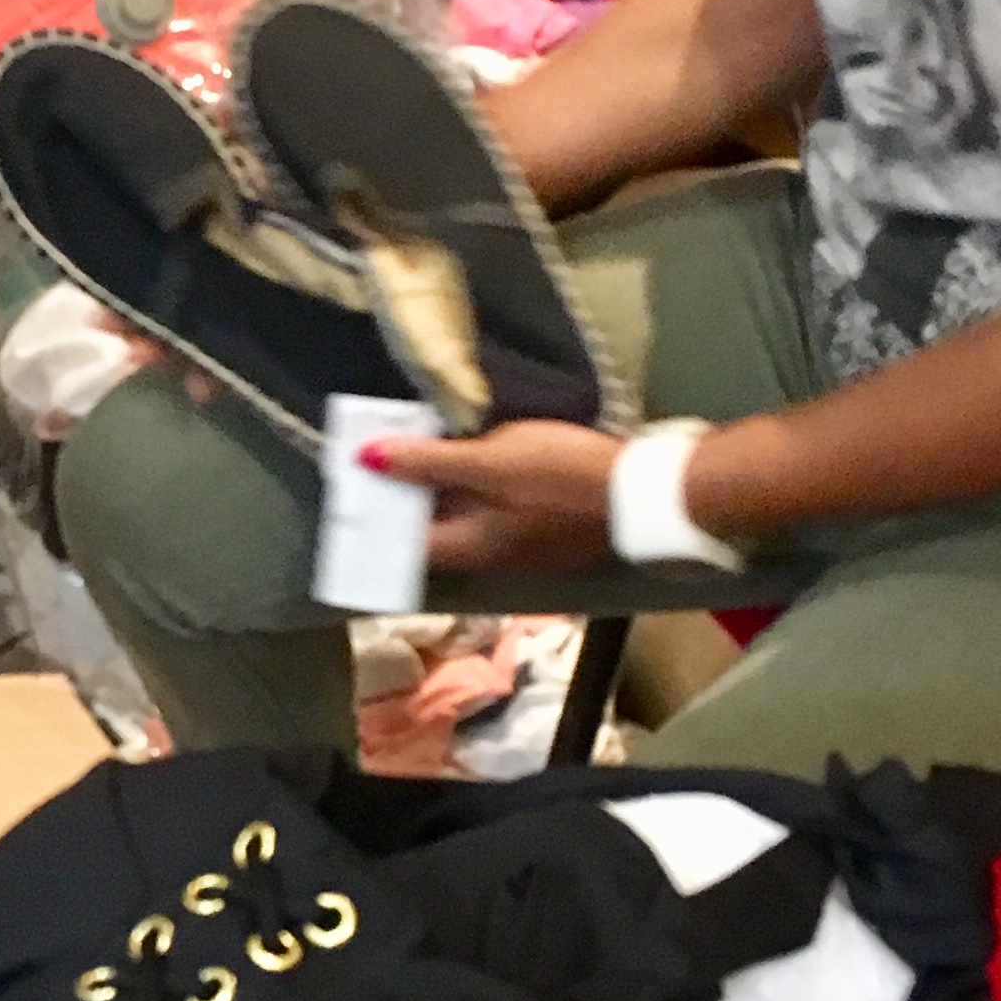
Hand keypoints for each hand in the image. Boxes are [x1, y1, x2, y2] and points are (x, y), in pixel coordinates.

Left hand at [366, 419, 617, 576]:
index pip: (404, 540)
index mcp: (469, 547)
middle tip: (380, 451)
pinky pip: (495, 509)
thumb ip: (429, 463)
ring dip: (440, 488)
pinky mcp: (546, 527)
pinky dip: (474, 487)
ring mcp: (521, 545)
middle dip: (407, 496)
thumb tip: (366, 461)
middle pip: (434, 529)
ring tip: (417, 444)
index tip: (356, 477)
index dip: (377, 511)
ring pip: (465, 517)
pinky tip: (473, 454)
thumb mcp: (491, 462)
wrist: (643, 493)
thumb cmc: (561, 477)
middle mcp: (489, 557)